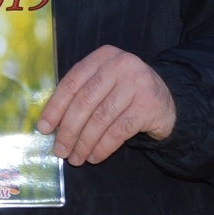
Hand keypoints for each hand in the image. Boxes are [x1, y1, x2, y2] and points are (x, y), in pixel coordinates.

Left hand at [36, 45, 176, 165]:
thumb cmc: (126, 94)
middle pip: (84, 102)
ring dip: (84, 143)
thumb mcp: (104, 83)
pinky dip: (103, 147)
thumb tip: (51, 123)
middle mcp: (120, 65)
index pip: (72, 83)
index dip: (55, 107)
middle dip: (69, 130)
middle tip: (60, 150)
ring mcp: (136, 84)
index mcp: (102, 57)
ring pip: (100, 119)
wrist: (169, 101)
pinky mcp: (148, 106)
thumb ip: (81, 94)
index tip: (44, 128)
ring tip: (76, 158)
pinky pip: (118, 131)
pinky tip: (95, 157)